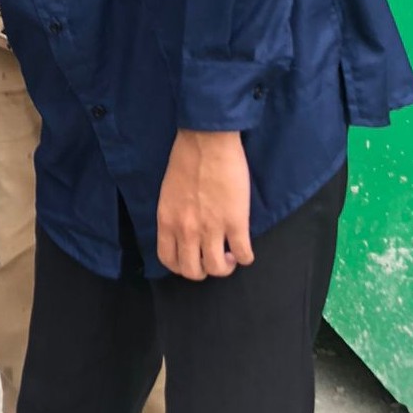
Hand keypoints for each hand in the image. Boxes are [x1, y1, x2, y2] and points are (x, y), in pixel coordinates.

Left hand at [157, 130, 254, 278]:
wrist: (206, 141)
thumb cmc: (186, 160)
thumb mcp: (168, 193)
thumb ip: (174, 215)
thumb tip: (182, 230)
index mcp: (167, 221)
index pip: (168, 260)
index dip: (181, 266)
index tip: (192, 258)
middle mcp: (186, 230)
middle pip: (192, 271)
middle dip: (203, 270)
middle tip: (213, 257)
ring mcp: (211, 228)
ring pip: (217, 268)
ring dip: (225, 266)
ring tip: (229, 254)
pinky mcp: (236, 222)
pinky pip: (243, 254)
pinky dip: (245, 257)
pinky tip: (245, 249)